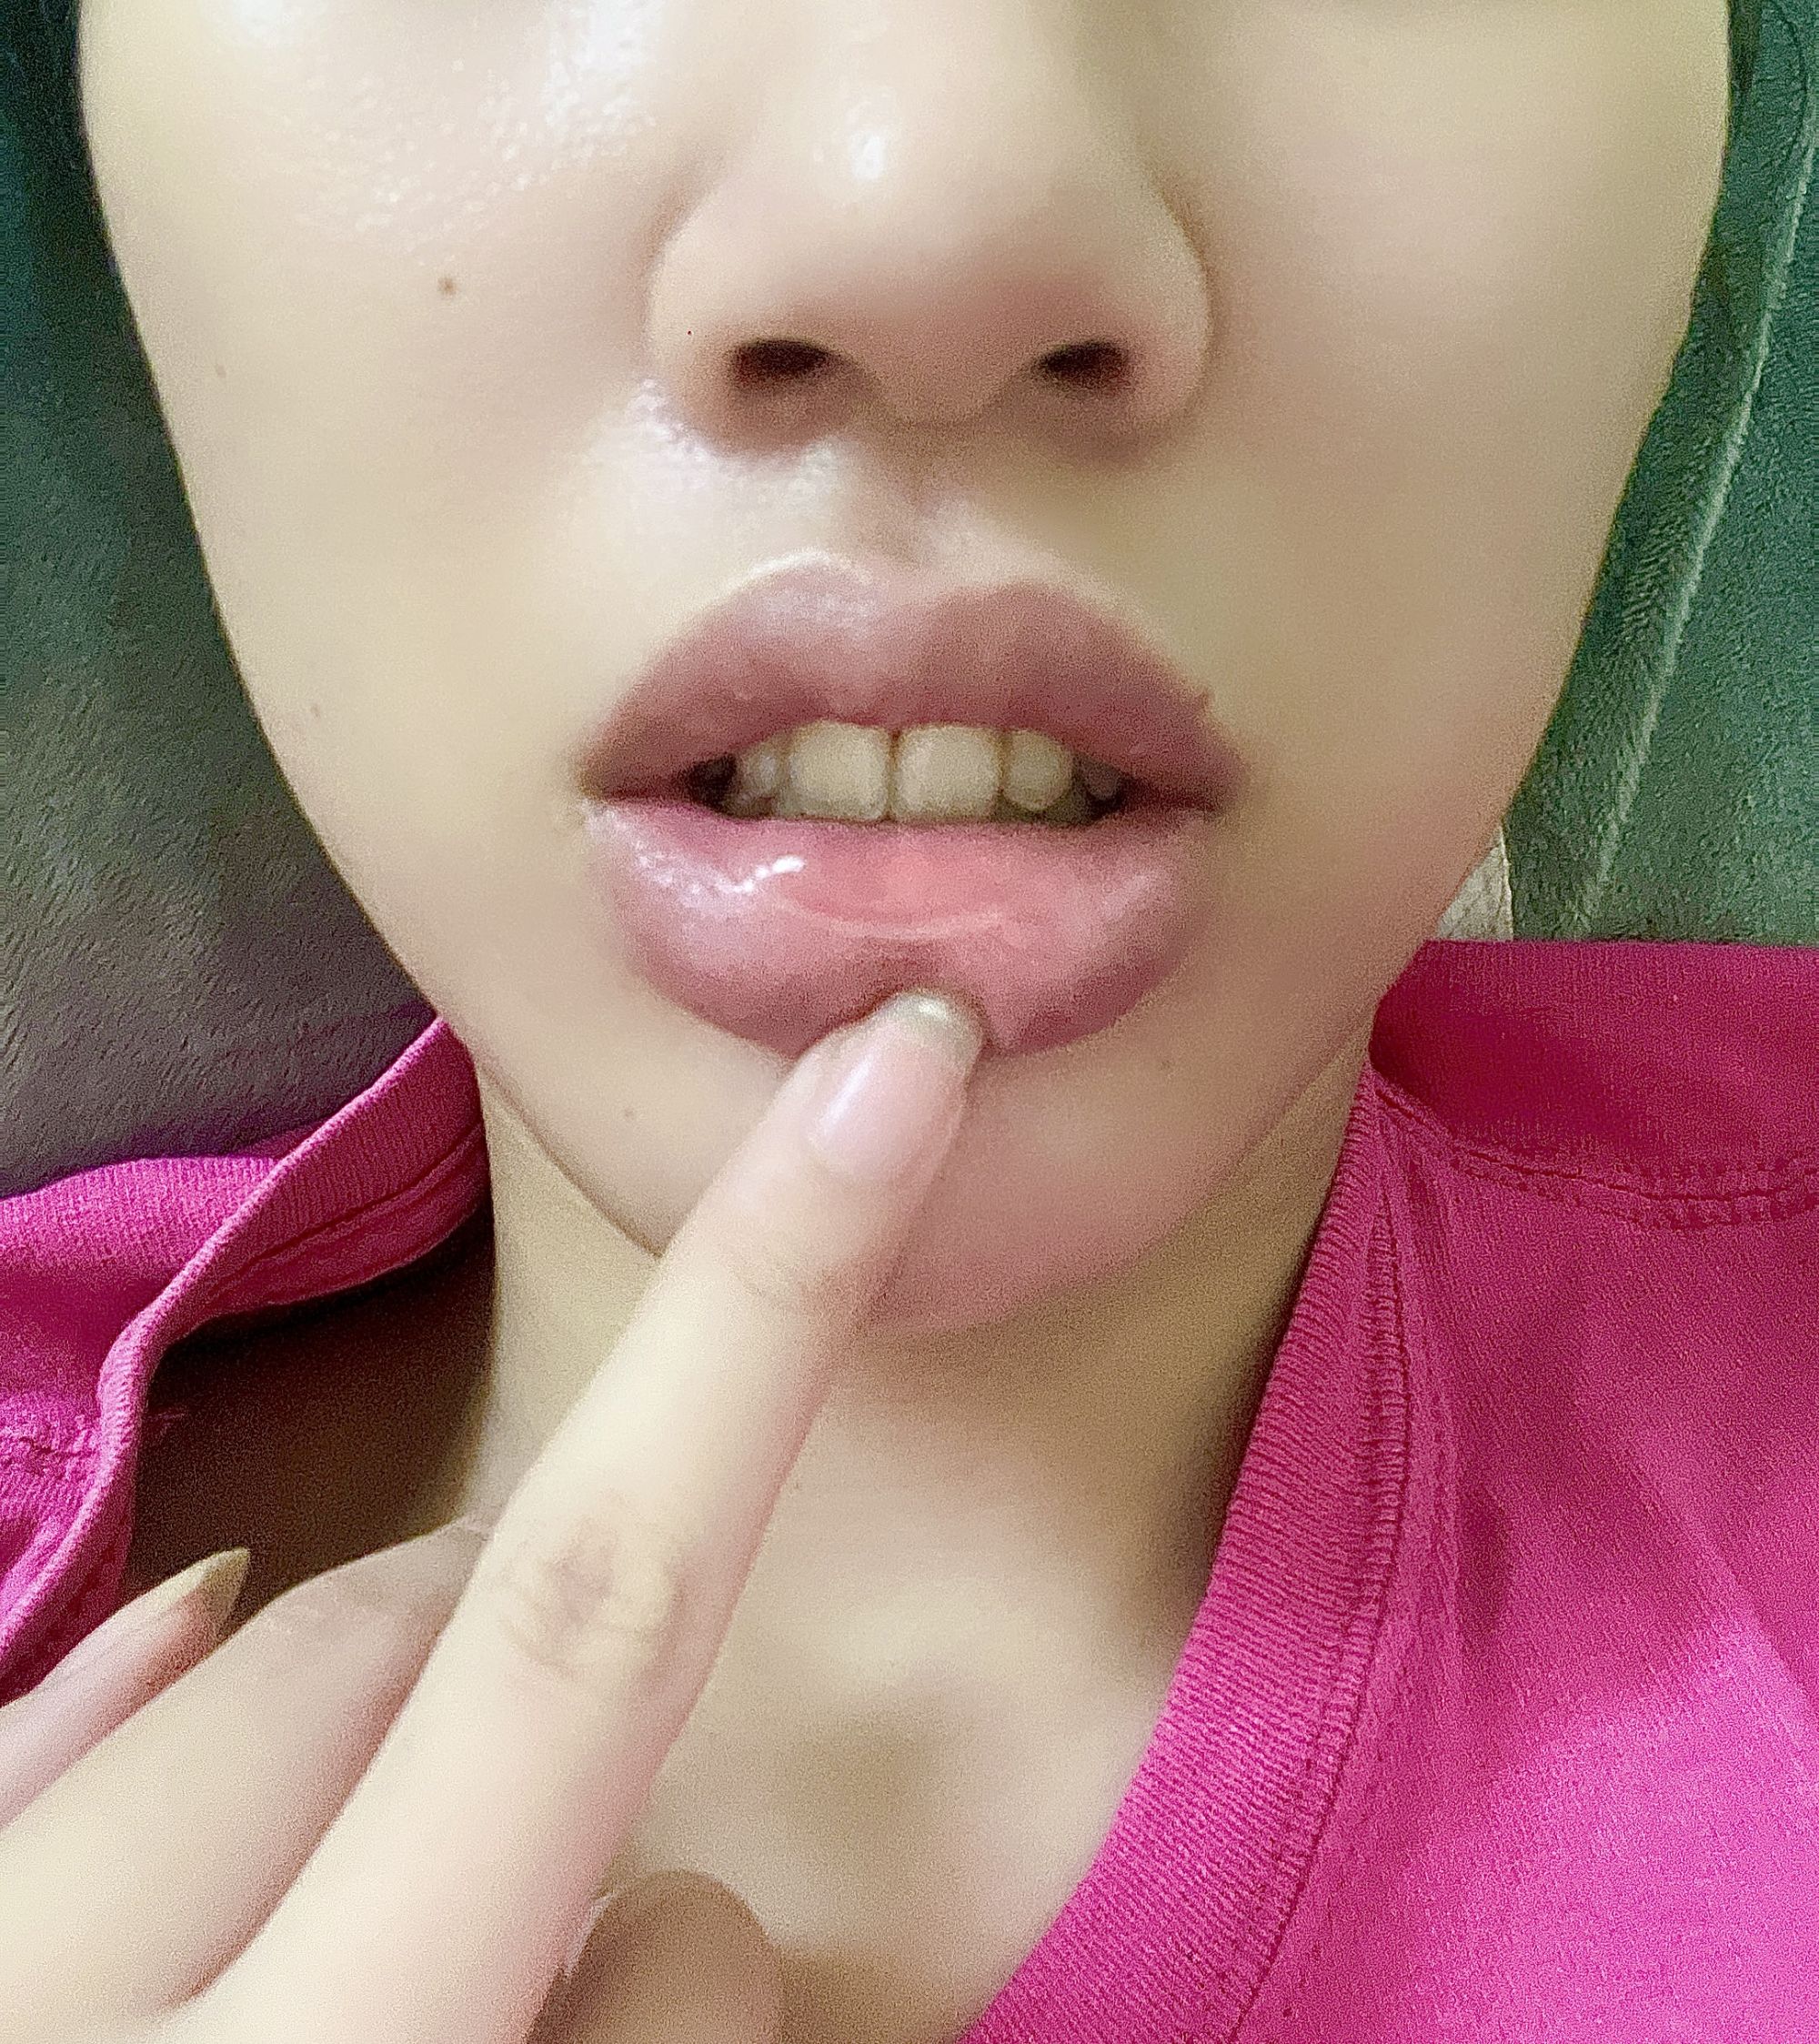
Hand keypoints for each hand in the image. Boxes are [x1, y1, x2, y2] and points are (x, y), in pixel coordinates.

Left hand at [0, 990, 983, 2043]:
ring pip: (238, 1654)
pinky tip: (197, 1677)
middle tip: (572, 1838)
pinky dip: (150, 1686)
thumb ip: (643, 2030)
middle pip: (414, 1623)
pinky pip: (45, 1708)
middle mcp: (104, 1993)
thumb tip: (658, 1879)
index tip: (887, 1065)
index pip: (598, 1617)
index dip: (764, 1306)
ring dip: (367, 1710)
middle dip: (545, 1672)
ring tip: (386, 1871)